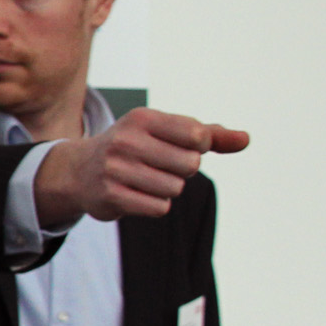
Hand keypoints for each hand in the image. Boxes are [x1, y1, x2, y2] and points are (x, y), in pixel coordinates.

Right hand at [35, 108, 249, 226]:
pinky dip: (155, 204)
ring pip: (175, 188)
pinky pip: (160, 207)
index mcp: (143, 118)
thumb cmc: (134, 148)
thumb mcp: (166, 133)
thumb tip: (246, 139)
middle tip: (159, 165)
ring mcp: (117, 169)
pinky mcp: (111, 196)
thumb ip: (209, 135)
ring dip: (167, 188)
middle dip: (182, 169)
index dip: (199, 146)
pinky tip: (137, 194)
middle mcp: (127, 140)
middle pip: (190, 164)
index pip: (197, 135)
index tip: (181, 146)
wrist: (79, 171)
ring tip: (145, 180)